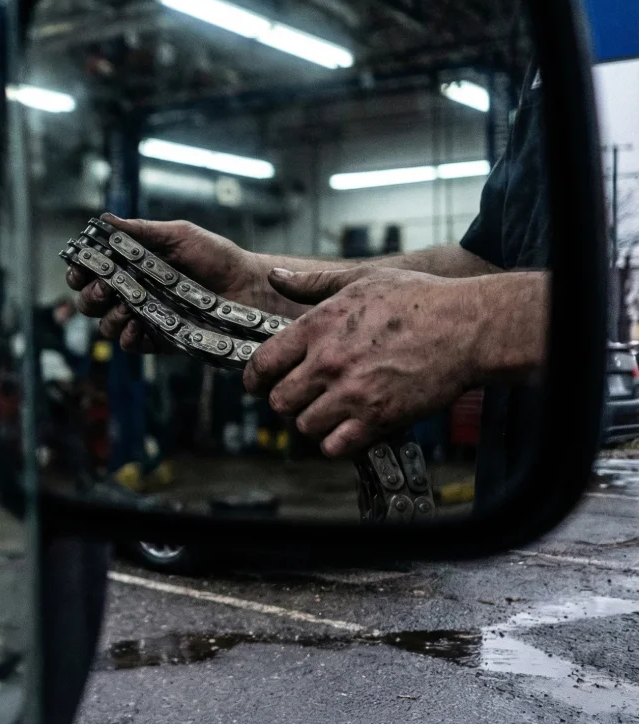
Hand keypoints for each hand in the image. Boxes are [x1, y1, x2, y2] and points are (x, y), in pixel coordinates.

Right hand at [65, 215, 304, 352]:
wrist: (248, 286)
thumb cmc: (217, 257)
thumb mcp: (179, 234)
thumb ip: (142, 231)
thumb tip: (105, 221)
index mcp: (132, 266)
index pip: (93, 271)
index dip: (80, 271)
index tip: (80, 269)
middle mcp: (133, 293)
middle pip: (90, 302)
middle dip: (89, 295)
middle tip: (104, 288)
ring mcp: (144, 318)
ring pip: (106, 325)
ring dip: (109, 316)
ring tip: (128, 306)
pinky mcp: (158, 340)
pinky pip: (130, 344)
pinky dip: (127, 336)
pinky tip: (137, 325)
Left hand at [244, 266, 482, 457]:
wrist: (468, 326)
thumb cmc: (418, 299)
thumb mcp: (361, 278)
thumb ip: (312, 283)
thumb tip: (275, 277)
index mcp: (318, 327)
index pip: (262, 364)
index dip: (256, 378)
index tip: (261, 383)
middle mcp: (328, 362)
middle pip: (279, 401)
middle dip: (286, 401)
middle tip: (300, 397)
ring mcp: (352, 393)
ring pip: (304, 425)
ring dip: (313, 422)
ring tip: (328, 411)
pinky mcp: (378, 418)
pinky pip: (335, 446)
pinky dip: (337, 442)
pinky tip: (347, 429)